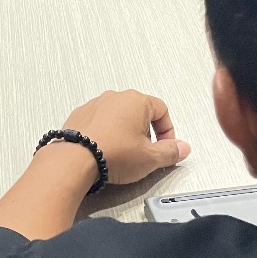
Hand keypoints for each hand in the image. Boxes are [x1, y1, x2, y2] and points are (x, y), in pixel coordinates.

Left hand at [57, 90, 189, 185]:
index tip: (165, 148)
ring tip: (122, 155)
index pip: (162, 111)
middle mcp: (115, 97)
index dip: (167, 131)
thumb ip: (170, 152)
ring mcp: (95, 104)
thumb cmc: (113, 154)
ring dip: (124, 133)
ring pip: (118, 116)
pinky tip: (104, 151)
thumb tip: (182, 148)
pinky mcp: (80, 115)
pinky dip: (105, 134)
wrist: (74, 160)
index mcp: (137, 101)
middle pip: (140, 112)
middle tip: (144, 153)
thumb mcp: (150, 158)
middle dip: (146, 133)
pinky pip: (100, 122)